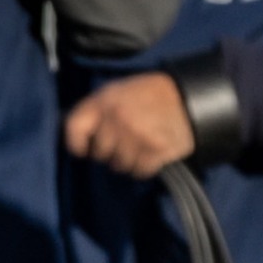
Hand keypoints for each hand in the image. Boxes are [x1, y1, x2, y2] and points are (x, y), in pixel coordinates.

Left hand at [62, 73, 196, 177]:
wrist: (187, 96)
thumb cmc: (149, 94)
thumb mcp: (117, 92)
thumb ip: (98, 111)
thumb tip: (82, 137)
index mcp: (104, 101)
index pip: (74, 128)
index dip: (77, 143)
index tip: (83, 151)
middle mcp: (118, 118)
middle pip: (100, 153)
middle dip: (110, 153)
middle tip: (123, 146)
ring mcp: (138, 135)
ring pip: (120, 165)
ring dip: (129, 161)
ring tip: (140, 149)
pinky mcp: (157, 149)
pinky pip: (141, 171)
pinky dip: (145, 167)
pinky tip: (151, 156)